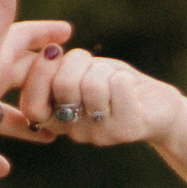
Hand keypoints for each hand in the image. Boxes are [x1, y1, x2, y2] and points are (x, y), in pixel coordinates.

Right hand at [0, 44, 182, 150]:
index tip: (53, 52)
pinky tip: (129, 90)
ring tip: (113, 81)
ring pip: (92, 85)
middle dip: (78, 60)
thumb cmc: (110, 82)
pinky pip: (117, 88)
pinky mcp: (125, 131)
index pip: (31, 105)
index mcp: (55, 119)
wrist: (155, 105)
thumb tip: (44, 52)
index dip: (38, 75)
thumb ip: (52, 67)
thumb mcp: (76, 70)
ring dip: (104, 70)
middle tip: (92, 67)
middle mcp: (73, 132)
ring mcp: (98, 135)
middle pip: (63, 86)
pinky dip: (123, 77)